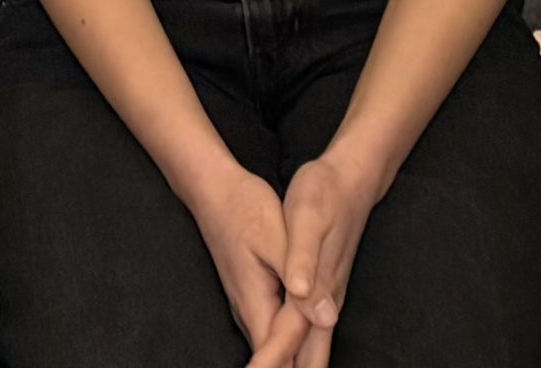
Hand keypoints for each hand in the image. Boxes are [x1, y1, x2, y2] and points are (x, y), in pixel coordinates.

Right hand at [183, 161, 311, 366]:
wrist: (215, 191)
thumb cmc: (245, 209)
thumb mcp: (277, 239)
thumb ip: (301, 278)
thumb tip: (325, 318)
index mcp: (257, 300)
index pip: (277, 355)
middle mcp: (249, 310)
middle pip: (274, 358)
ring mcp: (247, 305)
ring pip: (271, 347)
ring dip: (291, 361)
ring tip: (310, 366)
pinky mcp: (251, 296)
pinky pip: (270, 332)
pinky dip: (286, 348)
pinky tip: (296, 355)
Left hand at [274, 149, 386, 366]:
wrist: (349, 179)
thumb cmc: (323, 195)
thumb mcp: (308, 222)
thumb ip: (307, 266)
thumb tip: (320, 312)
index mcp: (314, 291)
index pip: (287, 345)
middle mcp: (323, 305)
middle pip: (308, 361)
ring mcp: (324, 302)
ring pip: (310, 354)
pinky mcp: (320, 296)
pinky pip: (308, 342)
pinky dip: (298, 362)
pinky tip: (293, 366)